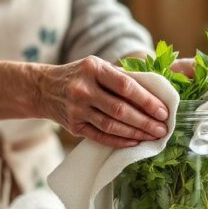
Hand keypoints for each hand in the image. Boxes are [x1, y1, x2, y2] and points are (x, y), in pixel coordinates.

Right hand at [37, 56, 168, 147]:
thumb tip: (155, 90)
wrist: (43, 89)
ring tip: (153, 136)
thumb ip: (121, 76)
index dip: (147, 100)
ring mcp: (76, 109)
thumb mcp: (96, 66)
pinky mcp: (73, 126)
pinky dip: (119, 141)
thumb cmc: (79, 75)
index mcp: (93, 68)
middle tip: (163, 129)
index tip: (163, 111)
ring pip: (112, 125)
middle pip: (120, 109)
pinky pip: (100, 137)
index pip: (126, 86)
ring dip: (136, 133)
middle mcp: (83, 89)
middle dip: (145, 121)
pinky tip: (134, 142)